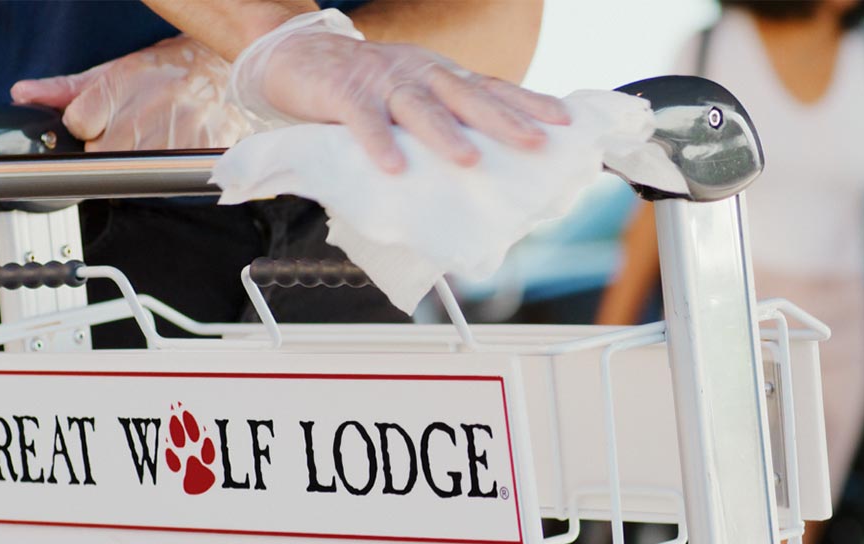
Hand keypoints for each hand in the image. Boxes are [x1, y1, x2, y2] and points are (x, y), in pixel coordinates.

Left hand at [10, 36, 252, 151]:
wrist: (232, 67)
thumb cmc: (172, 69)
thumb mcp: (116, 71)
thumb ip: (66, 89)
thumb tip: (24, 95)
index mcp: (119, 86)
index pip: (78, 125)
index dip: (89, 126)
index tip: (105, 120)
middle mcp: (143, 110)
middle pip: (101, 154)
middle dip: (111, 148)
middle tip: (132, 132)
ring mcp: (174, 133)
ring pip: (134, 170)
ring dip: (141, 160)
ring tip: (156, 137)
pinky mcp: (200, 151)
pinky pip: (170, 178)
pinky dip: (170, 169)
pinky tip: (177, 146)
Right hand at [231, 11, 569, 173]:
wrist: (299, 57)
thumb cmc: (364, 87)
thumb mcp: (411, 96)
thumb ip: (443, 122)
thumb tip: (487, 166)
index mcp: (439, 76)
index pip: (491, 87)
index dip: (528, 102)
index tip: (564, 121)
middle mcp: (418, 74)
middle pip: (467, 96)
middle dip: (503, 120)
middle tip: (534, 142)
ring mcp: (382, 82)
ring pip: (419, 107)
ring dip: (444, 134)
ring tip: (468, 158)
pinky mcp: (344, 93)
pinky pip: (362, 119)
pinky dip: (378, 142)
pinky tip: (393, 166)